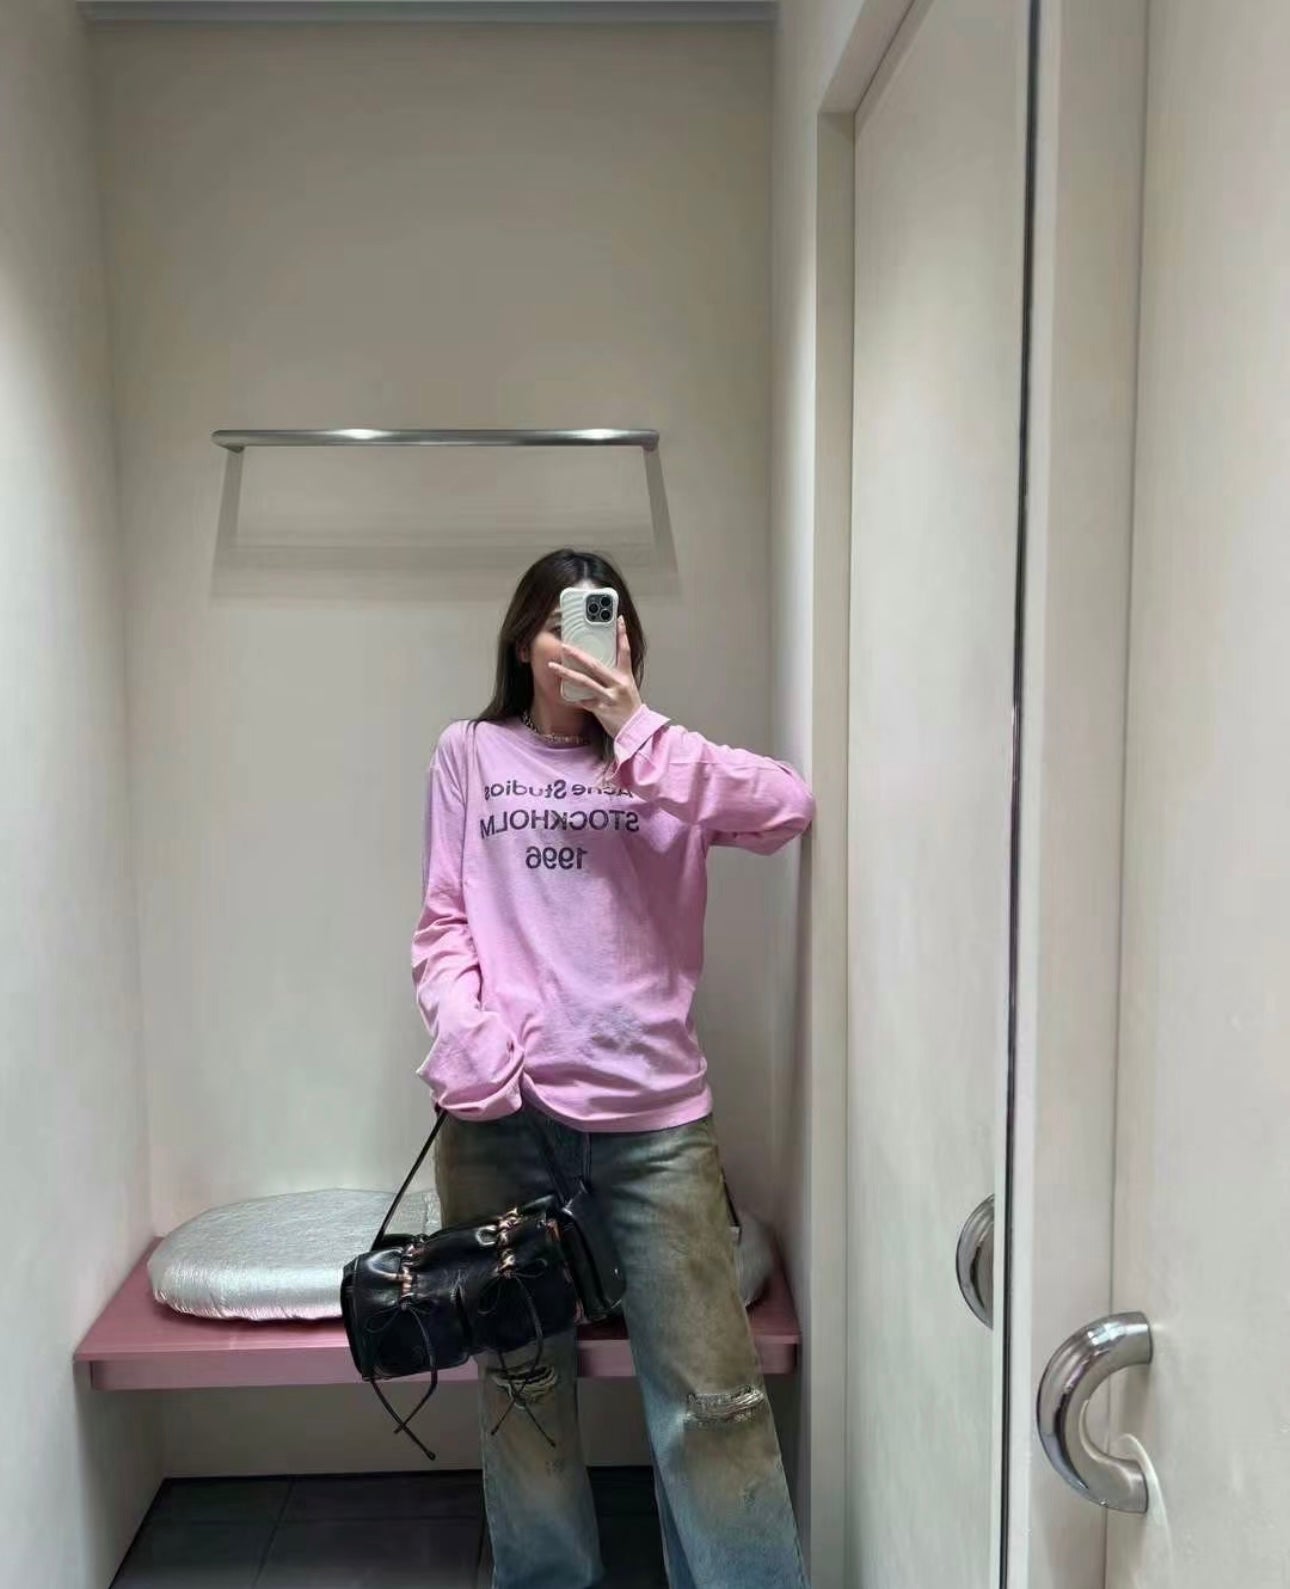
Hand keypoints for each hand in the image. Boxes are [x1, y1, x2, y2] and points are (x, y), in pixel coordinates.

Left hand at [546, 616, 643, 740]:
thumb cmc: (629, 709)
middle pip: (595, 665)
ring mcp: (610, 697)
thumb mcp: (627, 689)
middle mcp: (618, 684)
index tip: (618, 619)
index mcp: (626, 676)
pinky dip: (573, 698)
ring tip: (552, 666)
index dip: (622, 634)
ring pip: (585, 682)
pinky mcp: (603, 709)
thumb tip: (597, 666)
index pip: (624, 651)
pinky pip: (584, 702)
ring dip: (567, 673)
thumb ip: (615, 677)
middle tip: (564, 646)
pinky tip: (562, 695)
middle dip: (578, 654)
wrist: (637, 731)